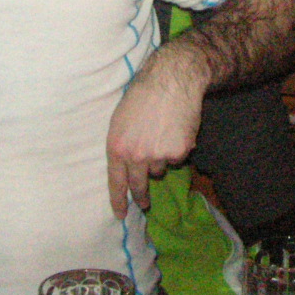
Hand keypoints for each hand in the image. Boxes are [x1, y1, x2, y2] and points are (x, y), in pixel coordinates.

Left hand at [105, 44, 207, 218]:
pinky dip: (177, 147)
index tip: (120, 215)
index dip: (118, 200)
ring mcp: (157, 155)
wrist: (172, 79)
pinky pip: (177, 158)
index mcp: (116, 146)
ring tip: (162, 132)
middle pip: (139, 185)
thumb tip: (129, 167)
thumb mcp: (121, 119)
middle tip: (145, 203)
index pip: (115, 181)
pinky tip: (176, 128)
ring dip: (161, 157)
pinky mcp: (178, 152)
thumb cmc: (143, 94)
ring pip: (160, 168)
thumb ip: (122, 145)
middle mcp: (135, 155)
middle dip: (142, 196)